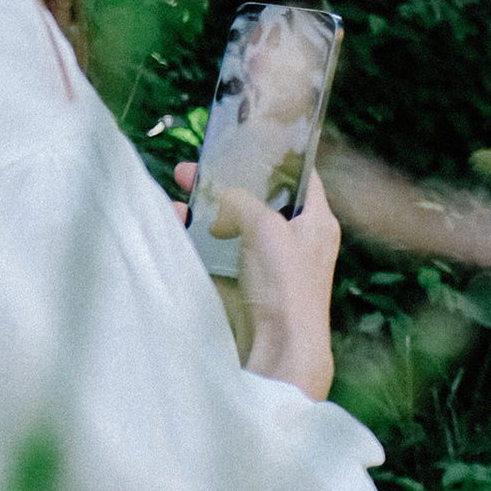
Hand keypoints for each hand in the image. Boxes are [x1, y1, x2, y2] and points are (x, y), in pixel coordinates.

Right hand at [180, 160, 340, 401]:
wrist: (280, 349)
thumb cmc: (285, 285)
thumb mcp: (266, 227)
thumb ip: (242, 201)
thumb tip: (223, 203)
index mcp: (317, 220)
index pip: (300, 175)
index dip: (274, 156)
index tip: (243, 141)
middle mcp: (297, 240)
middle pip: (258, 199)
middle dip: (223, 183)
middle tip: (188, 170)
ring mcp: (270, 264)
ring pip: (233, 225)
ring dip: (204, 210)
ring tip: (173, 195)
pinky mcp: (246, 286)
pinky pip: (218, 252)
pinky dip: (197, 238)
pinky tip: (174, 225)